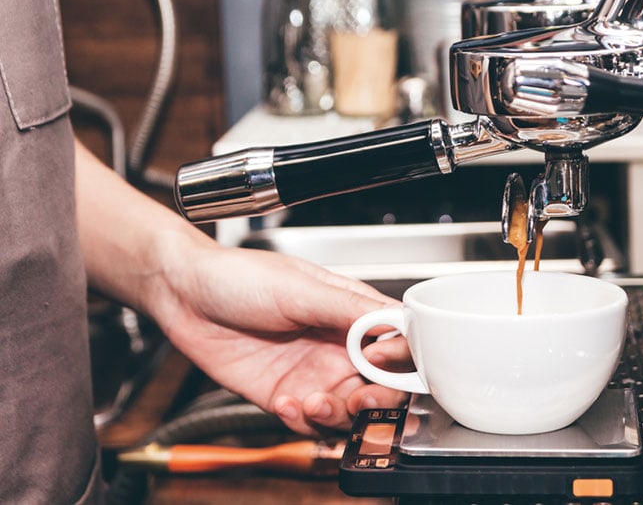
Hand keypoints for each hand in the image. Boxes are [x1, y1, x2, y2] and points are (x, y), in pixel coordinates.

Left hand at [147, 234, 409, 434]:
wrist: (185, 295)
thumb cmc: (240, 277)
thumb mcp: (300, 288)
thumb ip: (350, 309)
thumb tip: (397, 323)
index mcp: (351, 312)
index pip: (399, 339)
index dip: (400, 356)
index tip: (379, 359)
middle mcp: (339, 346)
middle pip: (383, 384)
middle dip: (377, 398)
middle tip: (359, 398)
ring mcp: (314, 373)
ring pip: (350, 410)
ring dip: (339, 414)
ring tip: (313, 401)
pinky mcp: (285, 396)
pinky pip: (310, 422)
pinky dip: (303, 420)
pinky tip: (286, 402)